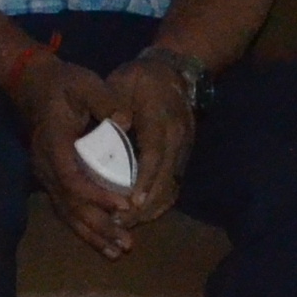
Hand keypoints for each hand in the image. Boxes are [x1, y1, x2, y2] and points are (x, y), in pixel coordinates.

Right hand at [12, 49, 145, 259]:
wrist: (35, 85)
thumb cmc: (64, 83)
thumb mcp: (86, 83)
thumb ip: (106, 100)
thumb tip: (126, 121)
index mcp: (54, 143)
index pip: (73, 178)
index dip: (97, 195)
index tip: (124, 205)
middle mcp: (46, 166)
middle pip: (70, 204)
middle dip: (99, 225)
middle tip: (127, 242)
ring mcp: (46, 175)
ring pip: (67, 212)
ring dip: (92, 234)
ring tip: (118, 251)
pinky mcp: (52, 180)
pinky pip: (66, 209)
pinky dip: (84, 228)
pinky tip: (103, 243)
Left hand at [103, 48, 198, 229]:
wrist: (172, 73)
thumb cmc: (138, 79)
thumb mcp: (120, 83)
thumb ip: (112, 105)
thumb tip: (112, 127)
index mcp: (161, 117)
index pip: (155, 154)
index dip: (144, 179)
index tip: (131, 202)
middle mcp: (178, 136)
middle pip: (167, 178)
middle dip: (146, 205)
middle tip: (121, 222)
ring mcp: (184, 148)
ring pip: (173, 186)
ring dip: (152, 209)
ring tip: (127, 224)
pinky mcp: (183, 156)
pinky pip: (174, 185)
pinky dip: (159, 203)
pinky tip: (140, 215)